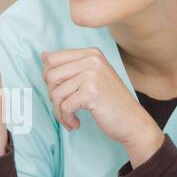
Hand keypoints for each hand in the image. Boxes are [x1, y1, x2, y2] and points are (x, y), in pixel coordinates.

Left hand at [40, 47, 163, 165]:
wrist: (132, 122)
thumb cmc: (111, 102)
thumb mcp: (92, 77)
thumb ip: (70, 66)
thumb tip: (43, 55)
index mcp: (91, 53)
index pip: (52, 58)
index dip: (49, 78)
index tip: (60, 91)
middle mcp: (92, 60)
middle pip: (50, 75)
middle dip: (53, 95)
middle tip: (65, 106)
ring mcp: (92, 75)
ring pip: (56, 93)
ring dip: (59, 111)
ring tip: (70, 117)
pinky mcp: (91, 93)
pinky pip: (64, 107)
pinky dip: (66, 119)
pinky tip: (75, 123)